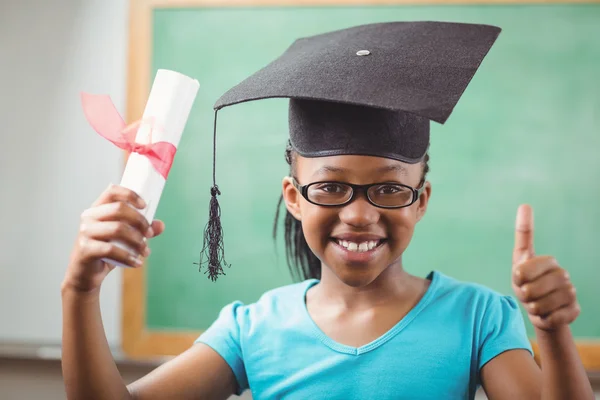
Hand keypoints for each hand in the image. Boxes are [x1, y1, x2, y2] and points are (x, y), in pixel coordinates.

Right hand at [62, 184, 164, 292]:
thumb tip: (160, 225)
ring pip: (117, 229)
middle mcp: (89, 217)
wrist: (86, 275)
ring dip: (137, 240)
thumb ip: (140, 230)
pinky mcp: (85, 249)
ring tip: (145, 252)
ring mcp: (85, 232)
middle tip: (149, 234)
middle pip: (119, 209)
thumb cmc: (105, 252)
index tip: (144, 205)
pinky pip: (111, 249)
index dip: (130, 195)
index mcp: (97, 209)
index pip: (112, 191)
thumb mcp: (124, 239)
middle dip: (140, 221)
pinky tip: (137, 262)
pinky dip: (128, 257)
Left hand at [512, 204, 579, 330]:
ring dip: (531, 308)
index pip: (524, 268)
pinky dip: (543, 319)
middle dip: (522, 295)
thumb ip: (523, 237)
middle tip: (525, 294)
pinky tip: (546, 314)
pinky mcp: (574, 310)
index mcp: (547, 261)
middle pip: (530, 290)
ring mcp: (570, 293)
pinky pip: (551, 318)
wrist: (540, 310)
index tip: (517, 277)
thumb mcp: (519, 261)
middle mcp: (562, 274)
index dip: (517, 276)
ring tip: (534, 304)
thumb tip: (526, 204)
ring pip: (539, 306)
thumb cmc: (525, 282)